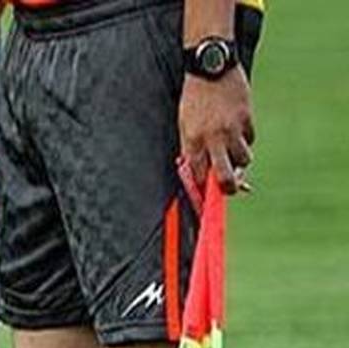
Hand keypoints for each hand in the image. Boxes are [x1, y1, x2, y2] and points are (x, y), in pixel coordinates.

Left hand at [179, 68, 254, 194]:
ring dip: (240, 160)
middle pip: (225, 177)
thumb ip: (191, 148)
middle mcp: (213, 138)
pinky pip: (250, 139)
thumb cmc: (194, 98)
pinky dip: (246, 139)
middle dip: (230, 188)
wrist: (211, 67)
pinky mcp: (247, 118)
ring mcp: (232, 129)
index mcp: (193, 141)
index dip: (203, 188)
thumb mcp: (185, 124)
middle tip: (232, 189)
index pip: (199, 176)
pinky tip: (238, 128)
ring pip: (244, 160)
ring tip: (233, 150)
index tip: (207, 193)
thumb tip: (199, 172)